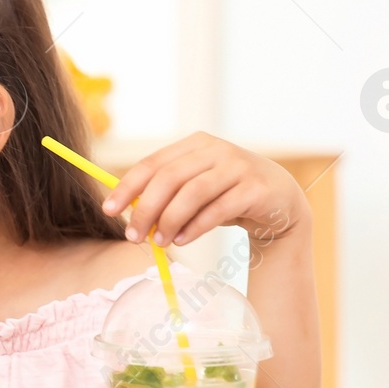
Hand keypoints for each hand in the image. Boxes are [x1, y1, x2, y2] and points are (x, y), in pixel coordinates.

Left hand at [100, 131, 305, 248]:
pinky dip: (195, 227)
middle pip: (169, 178)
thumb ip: (165, 195)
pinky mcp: (256, 188)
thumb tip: (126, 213)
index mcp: (195, 145)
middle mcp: (216, 150)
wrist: (279, 202)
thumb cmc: (226, 196)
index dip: (127, 187)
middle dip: (145, 210)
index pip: (152, 163)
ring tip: (160, 242)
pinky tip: (182, 240)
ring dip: (169, 221)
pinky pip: (218, 209)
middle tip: (134, 236)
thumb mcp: (194, 189)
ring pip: (192, 193)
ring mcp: (238, 167)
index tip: (109, 210)